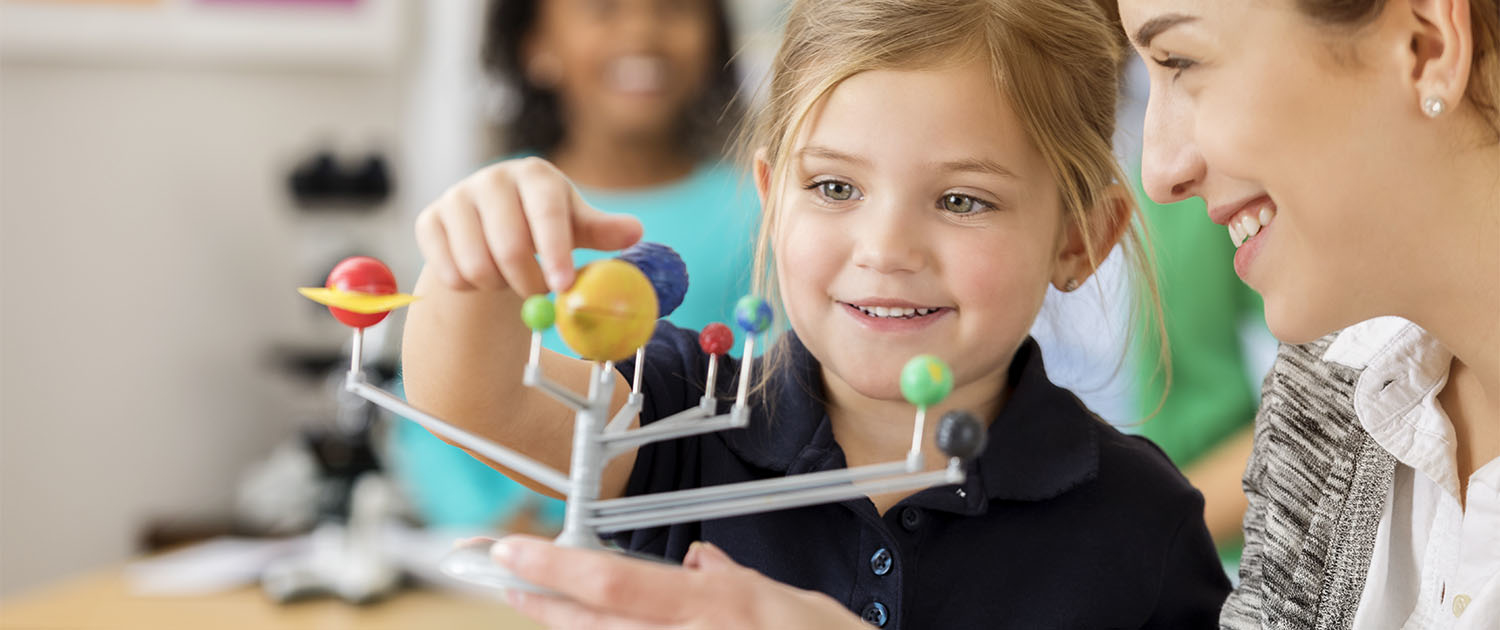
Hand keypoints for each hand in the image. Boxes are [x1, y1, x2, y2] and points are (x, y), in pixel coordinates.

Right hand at [414, 157, 642, 294]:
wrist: (493, 227)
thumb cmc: (545, 226)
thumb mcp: (577, 225)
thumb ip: (602, 230)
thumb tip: (633, 231)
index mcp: (535, 175)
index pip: (545, 213)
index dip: (555, 252)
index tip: (563, 286)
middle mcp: (492, 179)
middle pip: (509, 245)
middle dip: (529, 283)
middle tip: (540, 297)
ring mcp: (456, 198)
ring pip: (476, 265)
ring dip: (499, 287)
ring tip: (511, 279)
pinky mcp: (429, 220)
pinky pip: (449, 272)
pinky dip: (469, 288)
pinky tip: (482, 275)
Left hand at [490, 535, 868, 629]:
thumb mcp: (792, 604)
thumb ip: (738, 582)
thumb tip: (701, 562)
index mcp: (718, 608)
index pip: (616, 584)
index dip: (555, 570)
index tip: (511, 553)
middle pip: (597, 627)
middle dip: (544, 605)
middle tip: (507, 582)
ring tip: (550, 610)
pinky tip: (601, 627)